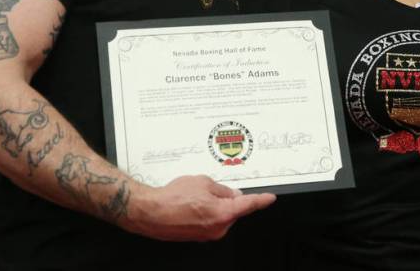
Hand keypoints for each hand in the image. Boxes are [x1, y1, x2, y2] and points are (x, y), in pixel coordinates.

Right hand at [127, 175, 274, 241]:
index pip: (249, 205)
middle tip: (207, 190)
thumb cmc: (173, 198)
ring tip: (193, 198)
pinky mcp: (198, 237)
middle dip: (226, 198)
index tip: (269, 199)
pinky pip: (210, 221)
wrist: (150, 212)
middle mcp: (218, 228)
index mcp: (224, 213)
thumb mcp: (204, 182)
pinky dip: (205, 212)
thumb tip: (232, 194)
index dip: (261, 200)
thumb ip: (222, 189)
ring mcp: (208, 235)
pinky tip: (190, 206)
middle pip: (233, 210)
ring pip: (221, 215)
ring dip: (213, 205)